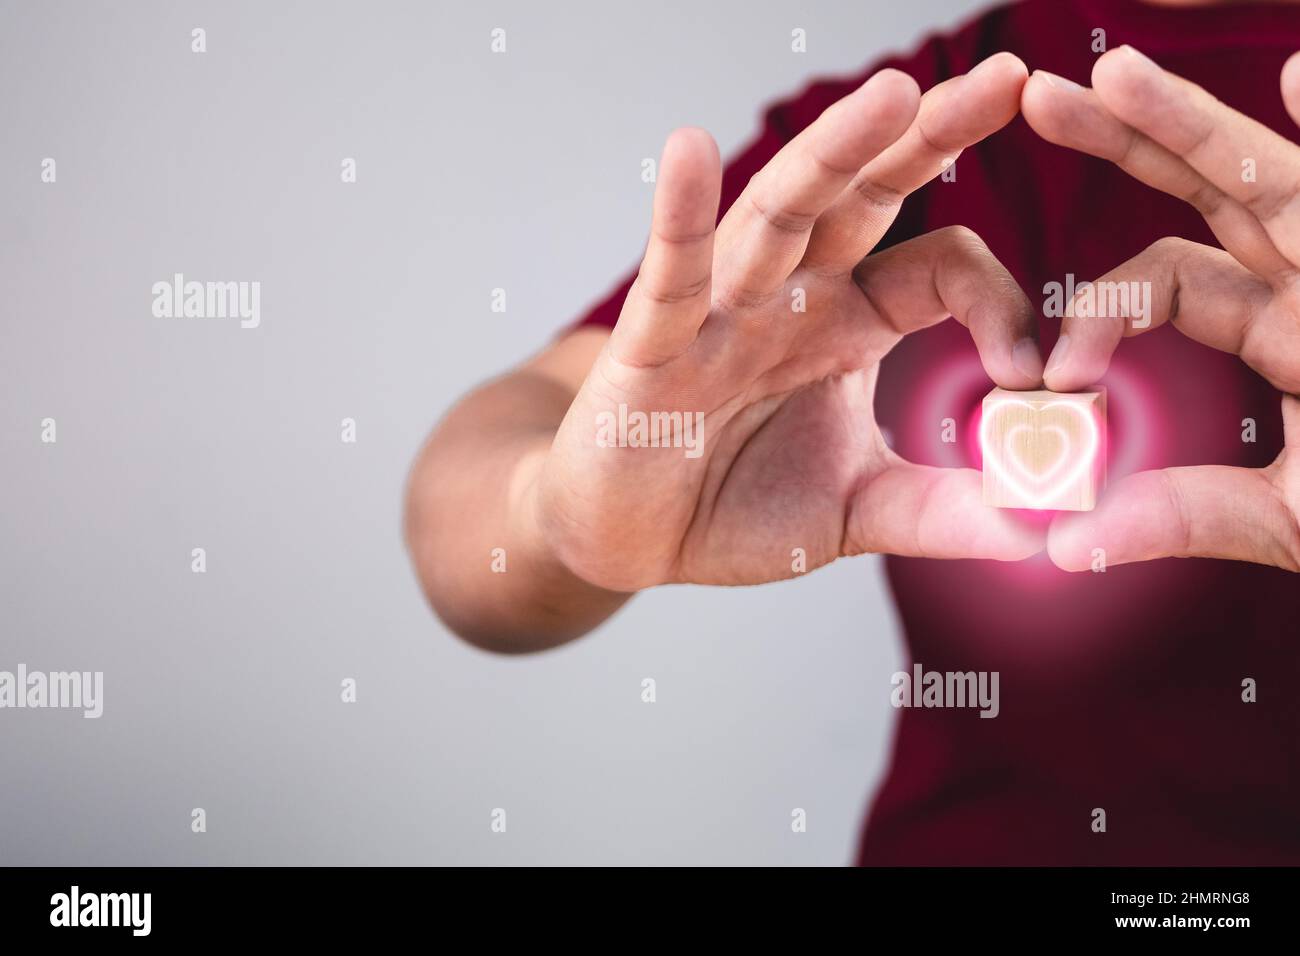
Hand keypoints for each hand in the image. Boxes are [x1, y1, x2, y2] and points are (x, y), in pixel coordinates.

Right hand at [535, 55, 1045, 591]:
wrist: (632, 542)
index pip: (941, 268)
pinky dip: (678, 217)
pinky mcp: (649, 348)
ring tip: (892, 91)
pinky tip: (689, 151)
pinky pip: (669, 276)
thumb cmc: (735, 508)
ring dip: (832, 153)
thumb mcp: (859, 512)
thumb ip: (944, 514)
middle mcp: (790, 296)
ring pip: (777, 214)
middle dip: (930, 136)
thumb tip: (1047, 525)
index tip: (1032, 374)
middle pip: (865, 197)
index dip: (1001, 305)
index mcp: (849, 321)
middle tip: (1008, 77)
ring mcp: (719, 313)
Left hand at [1022, 46, 1299, 571]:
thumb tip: (1064, 543)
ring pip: (1266, 170)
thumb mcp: (1289, 517)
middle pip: (1206, 189)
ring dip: (1188, 120)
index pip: (1165, 280)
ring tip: (1111, 71)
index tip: (1055, 377)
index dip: (1100, 314)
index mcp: (1280, 325)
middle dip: (1125, 140)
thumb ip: (1188, 515)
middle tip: (1038, 96)